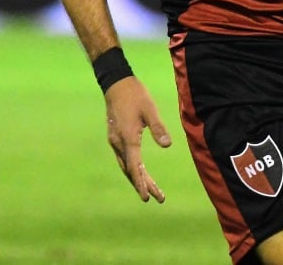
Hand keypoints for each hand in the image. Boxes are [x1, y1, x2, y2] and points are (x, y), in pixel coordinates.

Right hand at [104, 77, 172, 202]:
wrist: (116, 84)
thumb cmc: (135, 95)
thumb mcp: (150, 109)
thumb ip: (158, 127)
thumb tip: (167, 146)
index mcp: (128, 138)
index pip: (135, 167)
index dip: (141, 183)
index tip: (148, 198)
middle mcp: (118, 143)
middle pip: (130, 170)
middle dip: (143, 185)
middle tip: (158, 198)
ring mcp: (114, 141)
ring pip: (126, 166)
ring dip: (137, 179)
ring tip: (151, 191)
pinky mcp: (115, 137)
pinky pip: (123, 159)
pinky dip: (132, 169)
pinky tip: (139, 172)